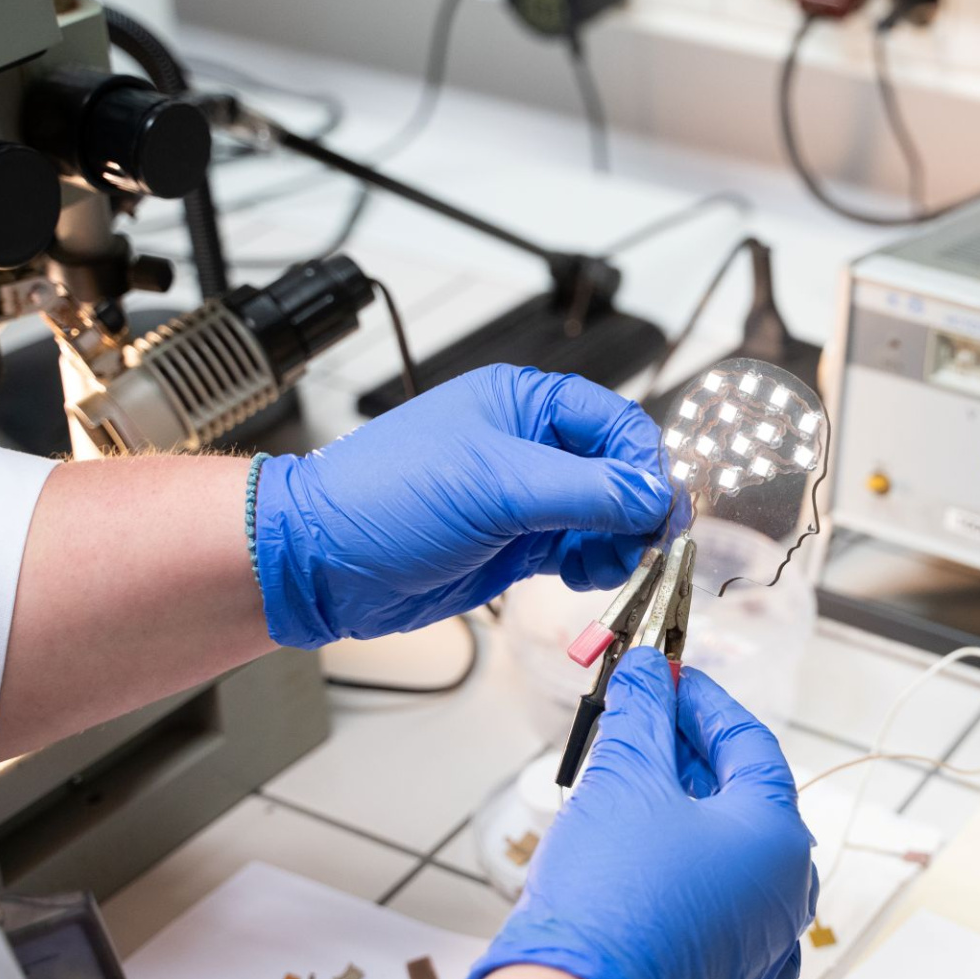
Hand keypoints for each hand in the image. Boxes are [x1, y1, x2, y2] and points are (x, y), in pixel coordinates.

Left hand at [253, 365, 670, 648]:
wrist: (321, 564)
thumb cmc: (383, 500)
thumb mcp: (496, 486)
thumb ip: (585, 490)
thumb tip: (653, 496)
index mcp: (525, 403)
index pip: (617, 423)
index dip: (644, 466)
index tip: (658, 511)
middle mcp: (529, 445)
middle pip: (618, 471)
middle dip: (635, 510)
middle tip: (642, 547)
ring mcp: (524, 496)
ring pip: (604, 515)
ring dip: (617, 543)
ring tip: (604, 565)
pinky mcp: (516, 542)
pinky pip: (579, 549)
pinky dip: (592, 564)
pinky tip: (579, 575)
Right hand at [463, 651, 816, 978]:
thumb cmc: (610, 899)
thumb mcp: (625, 777)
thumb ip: (643, 714)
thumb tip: (647, 674)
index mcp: (779, 837)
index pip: (749, 744)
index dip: (702, 704)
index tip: (666, 681)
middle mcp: (786, 893)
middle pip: (743, 799)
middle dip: (687, 757)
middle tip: (639, 726)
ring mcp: (761, 943)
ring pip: (728, 856)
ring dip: (682, 814)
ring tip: (626, 786)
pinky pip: (715, 909)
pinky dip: (683, 875)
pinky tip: (642, 859)